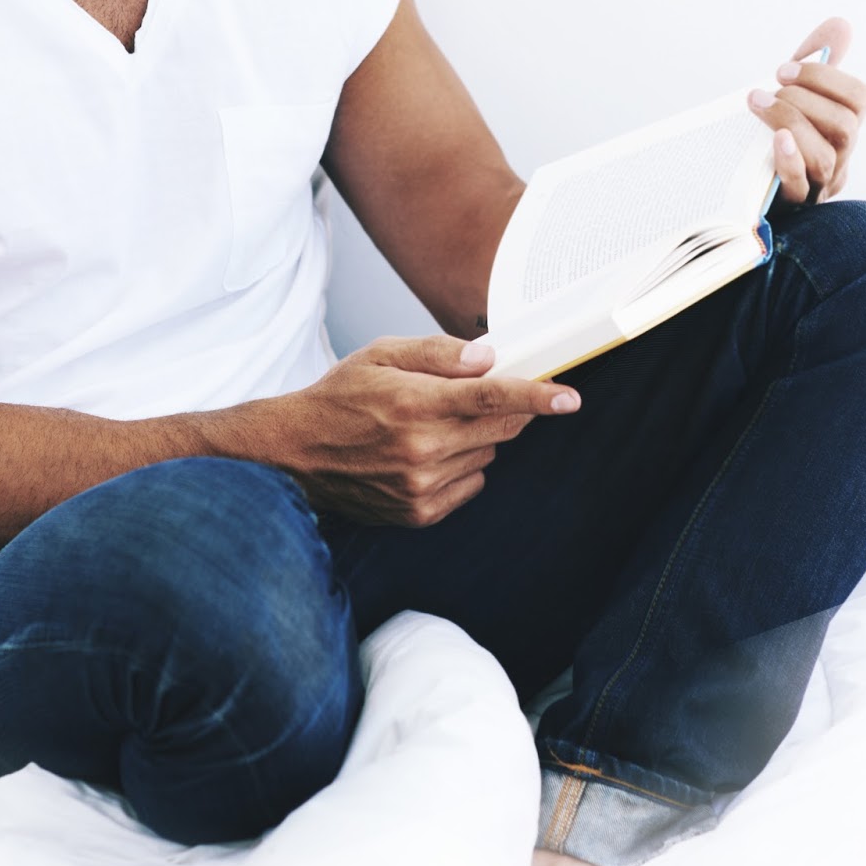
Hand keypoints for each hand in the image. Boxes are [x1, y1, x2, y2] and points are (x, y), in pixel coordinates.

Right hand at [277, 334, 579, 526]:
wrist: (295, 453)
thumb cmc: (339, 397)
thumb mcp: (381, 354)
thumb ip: (439, 353)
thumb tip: (488, 357)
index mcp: (415, 404)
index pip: (492, 397)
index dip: (538, 396)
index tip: (570, 397)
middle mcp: (422, 449)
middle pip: (501, 427)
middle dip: (505, 407)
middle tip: (480, 394)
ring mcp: (422, 486)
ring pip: (487, 455)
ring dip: (476, 437)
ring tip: (430, 426)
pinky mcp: (420, 512)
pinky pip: (471, 485)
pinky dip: (461, 467)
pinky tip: (426, 455)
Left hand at [747, 16, 865, 204]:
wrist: (739, 190)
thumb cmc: (771, 140)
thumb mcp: (790, 100)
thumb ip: (813, 64)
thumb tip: (839, 25)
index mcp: (841, 129)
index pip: (858, 98)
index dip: (825, 78)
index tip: (784, 70)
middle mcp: (838, 158)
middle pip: (845, 127)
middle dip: (805, 100)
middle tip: (768, 90)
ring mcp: (816, 185)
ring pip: (825, 157)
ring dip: (791, 123)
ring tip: (759, 105)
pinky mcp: (792, 206)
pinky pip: (799, 185)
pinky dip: (789, 159)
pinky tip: (775, 140)